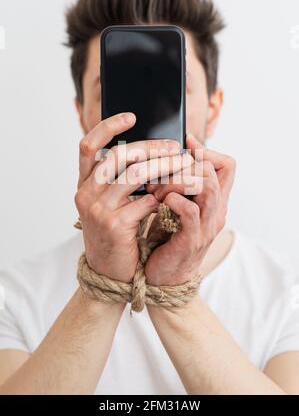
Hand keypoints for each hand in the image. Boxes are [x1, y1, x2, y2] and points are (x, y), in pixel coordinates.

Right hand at [74, 112, 193, 282]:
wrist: (110, 273)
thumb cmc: (116, 233)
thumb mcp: (111, 203)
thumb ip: (120, 179)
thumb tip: (150, 150)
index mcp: (84, 184)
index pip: (87, 145)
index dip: (108, 127)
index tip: (132, 116)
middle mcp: (86, 194)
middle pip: (117, 155)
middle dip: (150, 147)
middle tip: (174, 147)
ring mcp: (98, 210)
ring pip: (135, 175)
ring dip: (164, 168)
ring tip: (183, 166)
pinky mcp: (115, 226)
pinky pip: (147, 202)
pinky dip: (164, 198)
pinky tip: (172, 200)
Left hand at [144, 133, 235, 285]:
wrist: (164, 278)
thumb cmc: (167, 239)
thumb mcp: (176, 207)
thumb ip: (177, 185)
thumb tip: (163, 157)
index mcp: (214, 201)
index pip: (227, 165)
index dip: (206, 150)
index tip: (184, 144)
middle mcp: (215, 211)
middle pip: (213, 171)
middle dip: (183, 165)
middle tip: (158, 173)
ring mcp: (206, 226)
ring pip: (206, 187)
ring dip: (176, 181)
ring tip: (156, 187)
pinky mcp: (192, 240)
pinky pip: (190, 211)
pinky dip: (174, 200)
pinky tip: (159, 202)